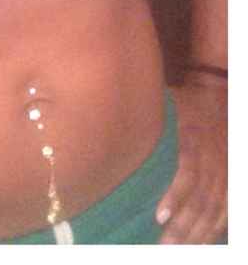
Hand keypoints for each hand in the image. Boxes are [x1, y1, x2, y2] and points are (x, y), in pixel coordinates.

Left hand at [156, 81, 226, 242]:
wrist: (216, 94)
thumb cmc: (184, 100)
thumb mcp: (166, 102)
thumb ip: (146, 119)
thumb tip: (112, 128)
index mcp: (194, 140)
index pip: (188, 173)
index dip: (175, 197)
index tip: (159, 216)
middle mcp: (214, 159)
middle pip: (201, 199)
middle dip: (183, 226)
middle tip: (164, 246)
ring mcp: (226, 171)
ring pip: (214, 209)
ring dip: (197, 233)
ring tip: (178, 250)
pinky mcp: (232, 179)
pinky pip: (227, 209)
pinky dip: (215, 228)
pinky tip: (201, 241)